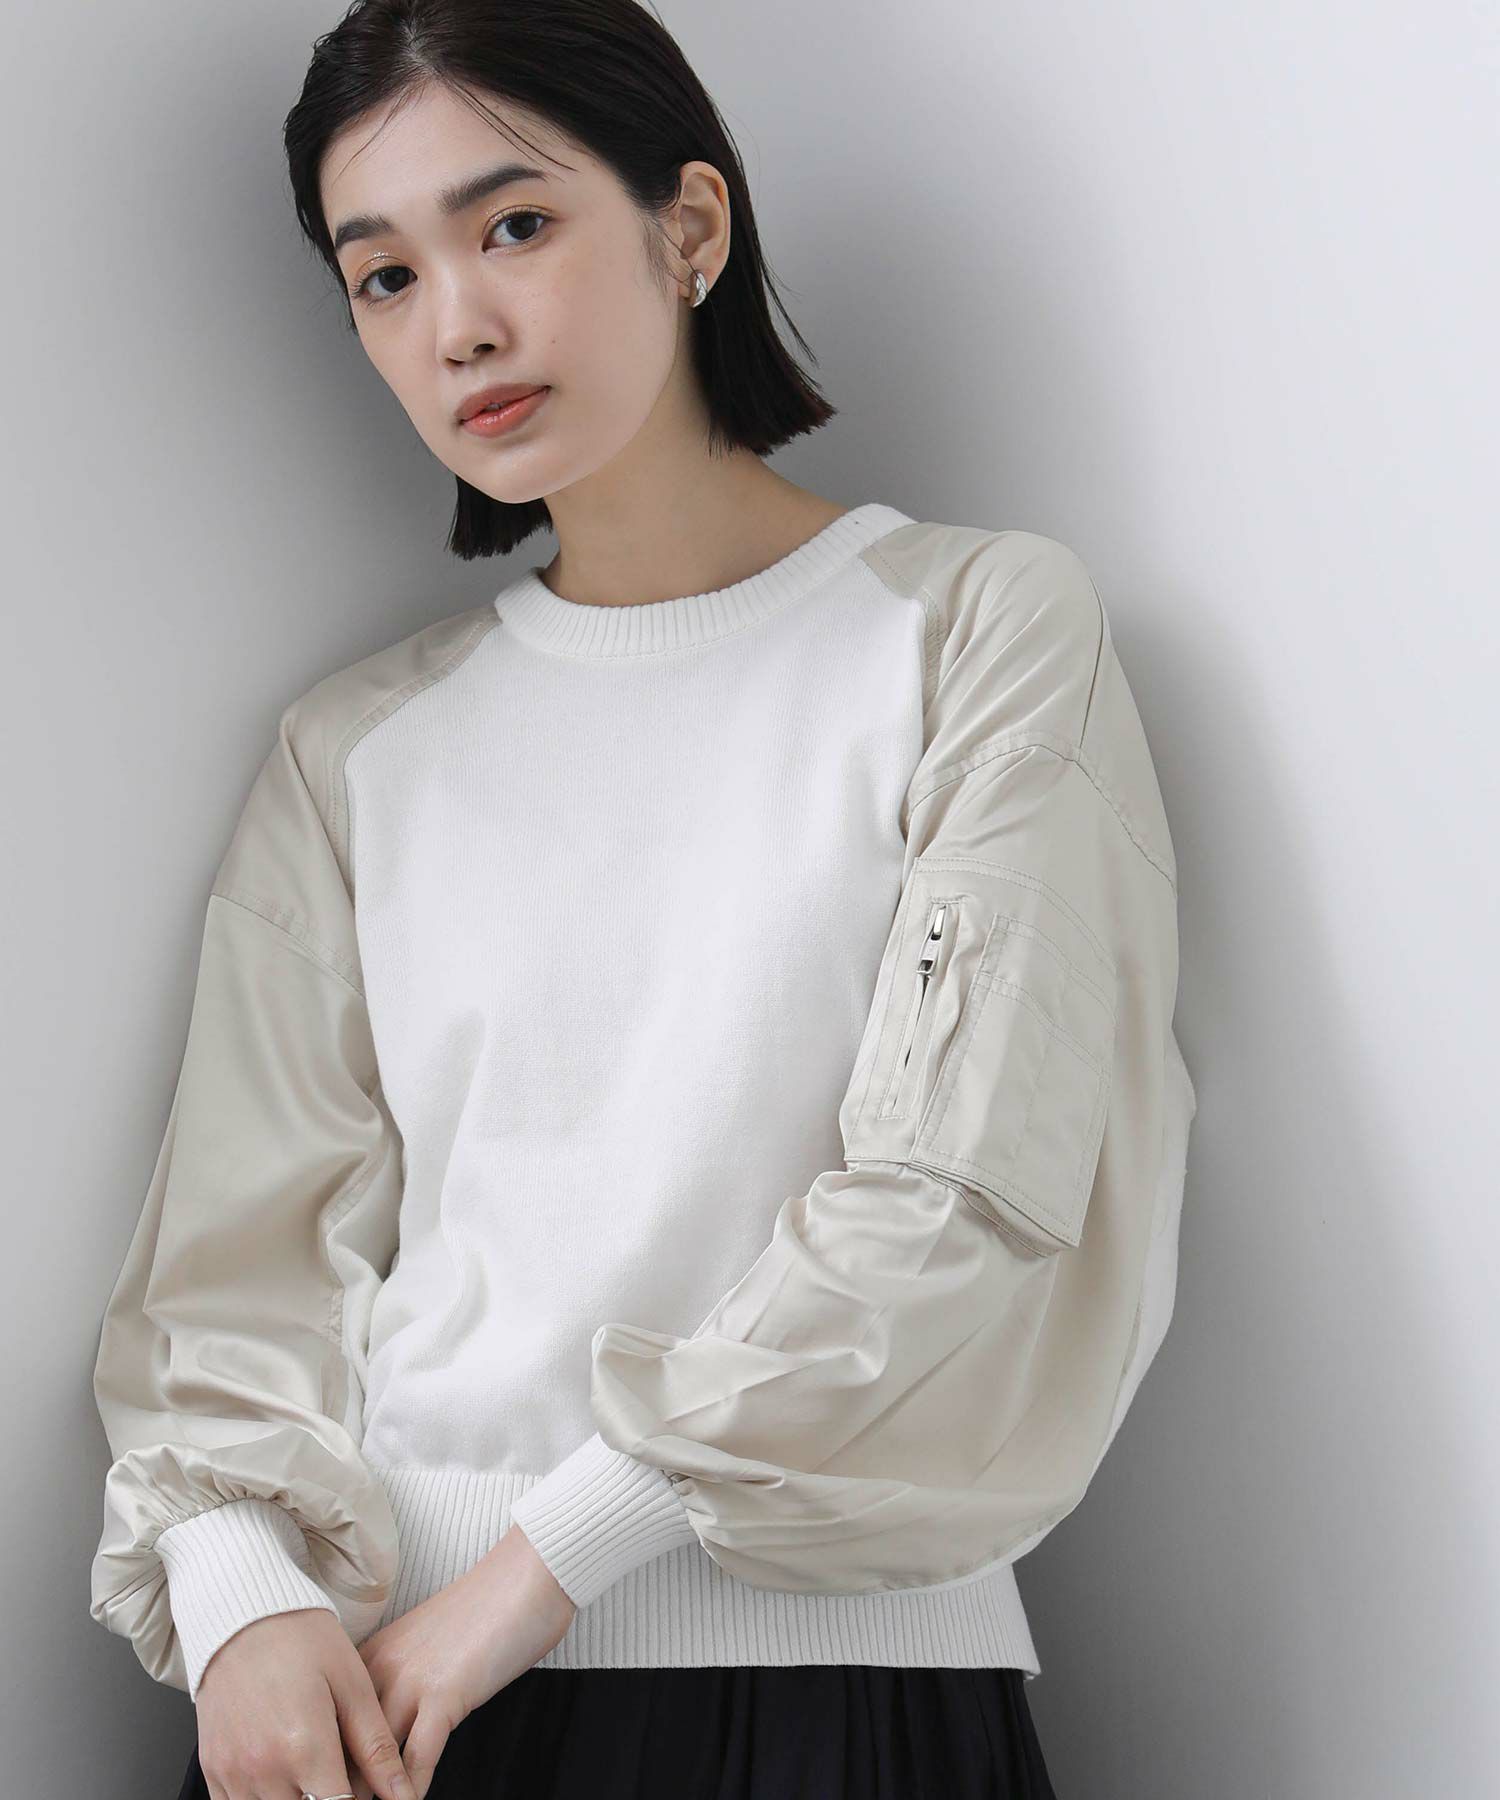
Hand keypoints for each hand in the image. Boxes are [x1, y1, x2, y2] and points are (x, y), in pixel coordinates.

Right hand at [194, 1606, 417, 1799]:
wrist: (243, 1615)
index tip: (365, 1792)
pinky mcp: (212, 1769)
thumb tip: (402, 1795)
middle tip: (340, 1771)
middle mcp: (264, 1770)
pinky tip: (281, 1773)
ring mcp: (233, 1773)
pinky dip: (263, 1799)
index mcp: (305, 1749)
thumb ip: (376, 1748)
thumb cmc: (302, 1640)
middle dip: (329, 1799)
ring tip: (312, 1769)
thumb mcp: (352, 1684)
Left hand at [350, 1522, 577, 1798]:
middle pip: (340, 1747)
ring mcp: (409, 1681)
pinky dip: (408, 1794)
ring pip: (370, 1761)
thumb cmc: (487, 1609)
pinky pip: (417, 1760)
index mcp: (368, 1658)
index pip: (328, 1726)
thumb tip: (387, 1734)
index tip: (318, 1788)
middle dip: (337, 1785)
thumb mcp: (424, 1647)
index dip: (323, 1765)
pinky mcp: (445, 1693)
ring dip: (367, 1796)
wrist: (528, 1571)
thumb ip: (399, 1685)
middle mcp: (378, 1669)